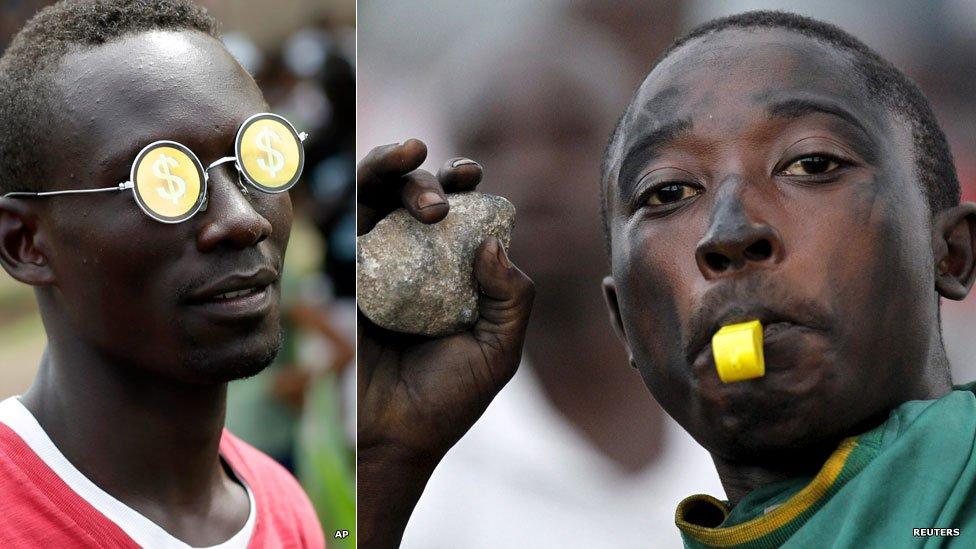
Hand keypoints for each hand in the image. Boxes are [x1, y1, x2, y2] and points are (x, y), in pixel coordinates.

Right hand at [356, 139, 533, 547]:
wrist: (390, 436)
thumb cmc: (446, 399)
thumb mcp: (499, 349)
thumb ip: (512, 297)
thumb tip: (495, 242)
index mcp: (459, 279)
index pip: (464, 219)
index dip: (466, 189)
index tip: (472, 174)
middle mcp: (420, 266)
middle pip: (422, 200)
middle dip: (432, 184)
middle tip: (440, 204)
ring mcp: (382, 268)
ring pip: (384, 198)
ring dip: (396, 170)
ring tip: (411, 155)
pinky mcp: (350, 275)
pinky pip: (355, 222)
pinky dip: (367, 184)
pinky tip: (382, 168)